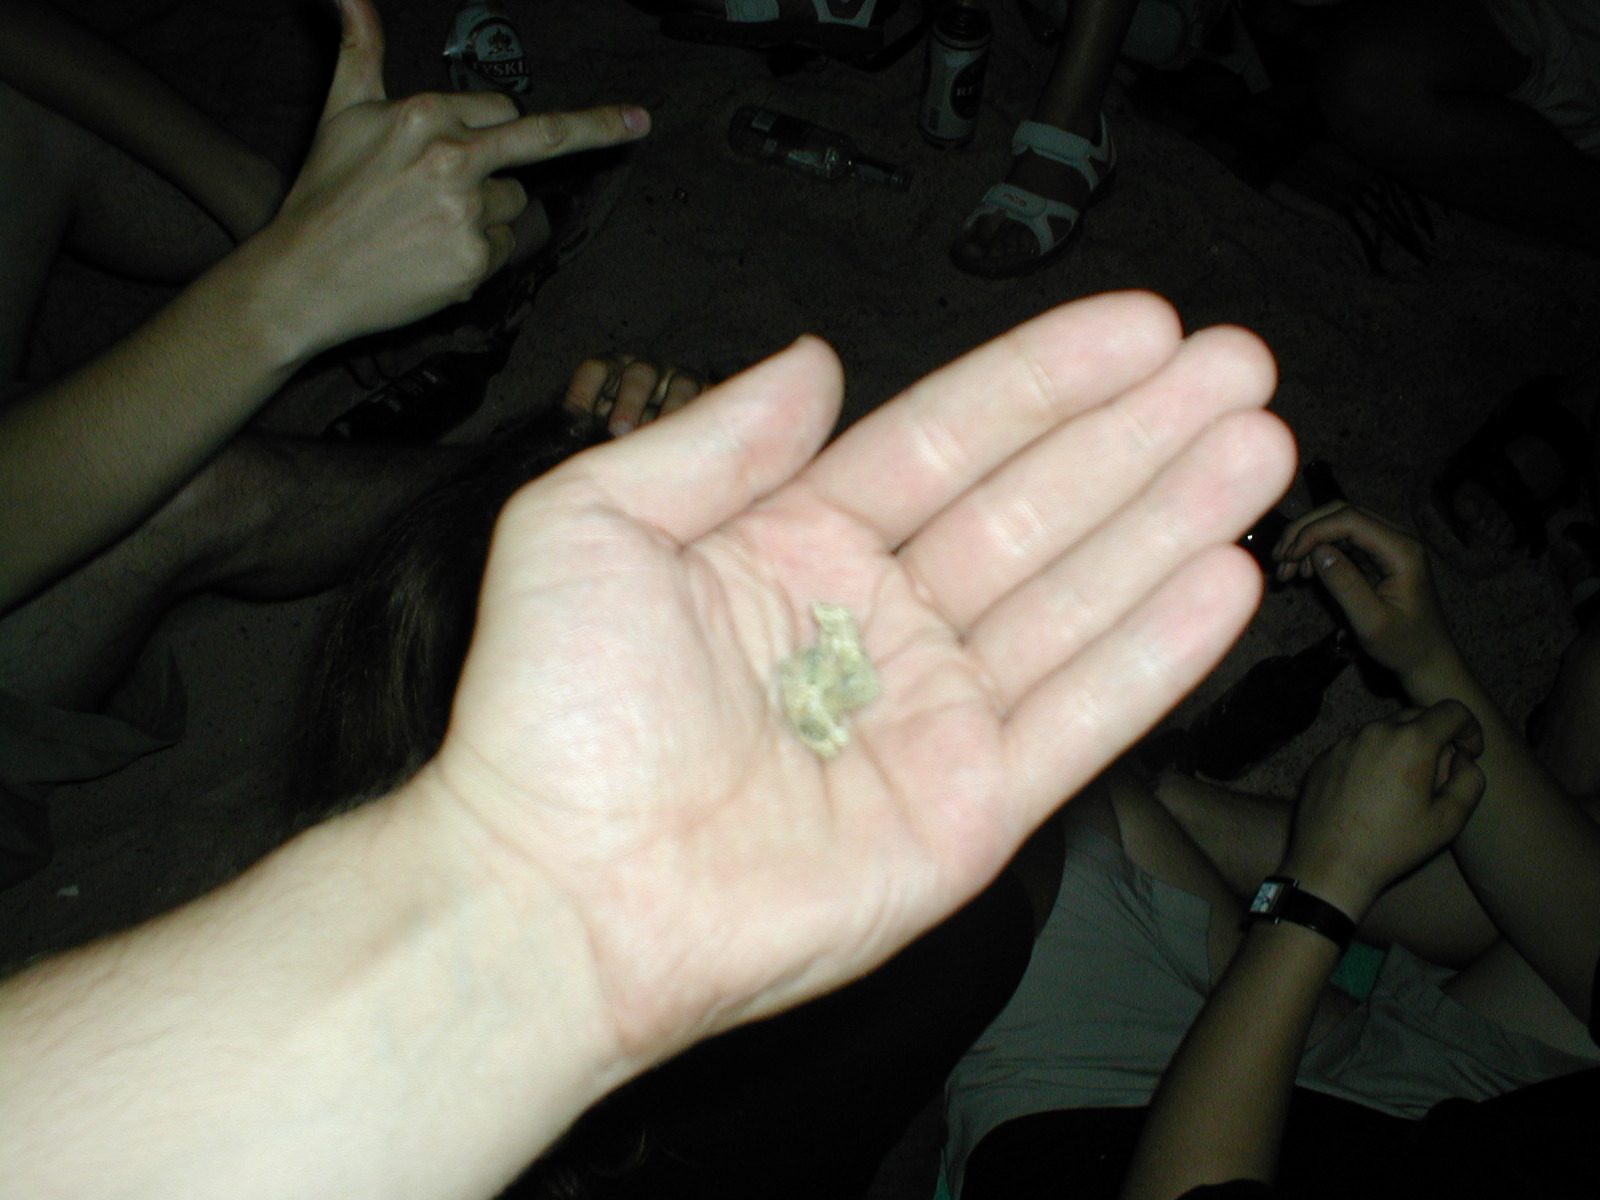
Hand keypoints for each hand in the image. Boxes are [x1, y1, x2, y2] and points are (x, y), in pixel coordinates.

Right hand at [251, 0, 648, 356]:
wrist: (301, 279)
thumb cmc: (322, 195)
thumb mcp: (340, 113)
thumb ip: (361, 49)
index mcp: (424, 114)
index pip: (502, 110)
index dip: (501, 126)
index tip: (569, 121)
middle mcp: (453, 157)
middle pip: (540, 142)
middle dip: (596, 128)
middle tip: (642, 120)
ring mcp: (466, 212)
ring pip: (513, 208)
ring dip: (486, 217)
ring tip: (427, 230)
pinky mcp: (474, 262)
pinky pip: (501, 251)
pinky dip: (475, 257)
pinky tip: (431, 261)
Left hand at [417, 292, 1294, 1066]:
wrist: (554, 891)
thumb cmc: (549, 715)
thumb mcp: (592, 522)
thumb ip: (715, 438)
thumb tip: (814, 361)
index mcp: (794, 547)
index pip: (947, 441)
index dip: (1045, 382)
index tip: (1139, 325)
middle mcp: (875, 625)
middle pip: (1035, 509)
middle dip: (1139, 436)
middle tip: (1239, 367)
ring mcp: (928, 721)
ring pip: (1076, 601)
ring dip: (1170, 523)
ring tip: (1258, 447)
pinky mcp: (966, 814)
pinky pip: (1078, 720)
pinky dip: (1154, 654)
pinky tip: (1225, 578)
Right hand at [1274, 502, 1457, 677]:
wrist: (1426, 657)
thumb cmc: (1402, 644)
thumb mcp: (1371, 621)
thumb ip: (1346, 585)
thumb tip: (1317, 552)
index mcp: (1401, 550)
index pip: (1350, 520)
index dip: (1313, 532)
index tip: (1287, 558)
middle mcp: (1396, 538)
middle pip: (1341, 514)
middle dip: (1304, 532)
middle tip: (1279, 560)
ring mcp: (1386, 544)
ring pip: (1337, 524)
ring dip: (1307, 542)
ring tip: (1286, 572)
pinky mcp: (1376, 554)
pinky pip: (1341, 540)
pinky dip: (1316, 551)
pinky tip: (1302, 573)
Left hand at [1285, 701, 1484, 916]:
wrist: (1331, 863)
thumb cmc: (1394, 845)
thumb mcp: (1449, 820)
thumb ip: (1470, 781)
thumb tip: (1463, 760)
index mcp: (1411, 741)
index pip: (1452, 710)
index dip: (1469, 729)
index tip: (1468, 754)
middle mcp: (1375, 731)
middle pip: (1417, 716)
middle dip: (1436, 738)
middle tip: (1437, 777)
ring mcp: (1345, 742)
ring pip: (1385, 731)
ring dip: (1402, 748)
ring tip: (1401, 789)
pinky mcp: (1324, 756)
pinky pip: (1358, 746)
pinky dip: (1373, 758)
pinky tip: (1371, 793)